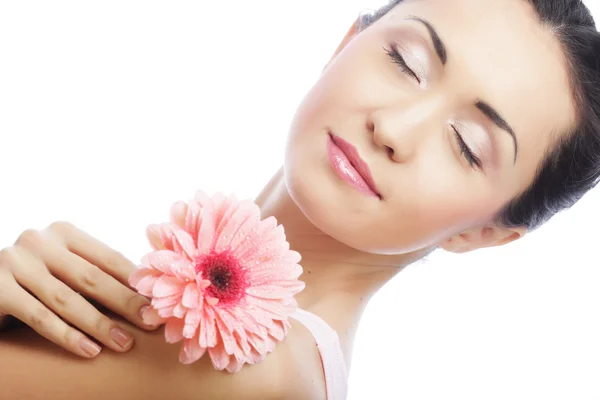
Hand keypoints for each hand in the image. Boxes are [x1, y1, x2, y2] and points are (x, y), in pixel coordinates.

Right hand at [0, 221, 154, 357]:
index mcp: (64, 232)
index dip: (136, 282)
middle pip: (92, 277)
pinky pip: (39, 317)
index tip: (160, 302)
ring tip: (125, 343)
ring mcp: (15, 263)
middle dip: (125, 303)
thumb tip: (147, 293)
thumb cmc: (34, 281)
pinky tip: (90, 350)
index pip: (108, 258)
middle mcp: (39, 241)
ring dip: (100, 324)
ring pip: (67, 300)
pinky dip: (67, 336)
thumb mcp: (63, 269)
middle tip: (151, 322)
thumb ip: (94, 273)